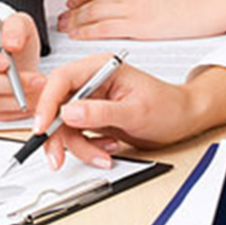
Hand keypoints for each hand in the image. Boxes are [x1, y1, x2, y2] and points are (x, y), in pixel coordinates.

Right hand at [0, 12, 43, 120]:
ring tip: (41, 90)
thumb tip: (11, 44)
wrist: (15, 55)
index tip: (6, 62)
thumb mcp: (17, 22)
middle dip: (12, 84)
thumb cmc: (11, 38)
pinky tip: (34, 101)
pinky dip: (18, 111)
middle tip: (37, 79)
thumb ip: (14, 28)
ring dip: (19, 100)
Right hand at [33, 54, 225, 168]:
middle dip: (56, 133)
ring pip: (65, 126)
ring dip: (78, 146)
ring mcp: (90, 101)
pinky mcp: (92, 118)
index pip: (61, 80)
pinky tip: (106, 150)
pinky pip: (77, 135)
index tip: (41, 126)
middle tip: (56, 156)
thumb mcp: (135, 111)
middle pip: (57, 105)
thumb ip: (100, 112)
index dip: (47, 103)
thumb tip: (69, 112)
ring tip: (102, 156)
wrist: (184, 120)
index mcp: (99, 68)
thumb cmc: (168, 107)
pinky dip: (87, 149)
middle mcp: (90, 82)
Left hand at [57, 0, 225, 39]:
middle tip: (62, 20)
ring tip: (65, 29)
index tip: (71, 3)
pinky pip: (104, 28)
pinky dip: (87, 32)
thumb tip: (128, 1)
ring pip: (93, 14)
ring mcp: (134, 4)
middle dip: (72, 11)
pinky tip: (79, 36)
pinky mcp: (140, 24)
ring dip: (75, 22)